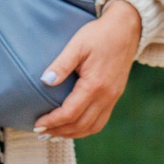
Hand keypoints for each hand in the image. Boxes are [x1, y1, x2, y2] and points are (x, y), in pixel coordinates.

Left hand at [33, 0, 141, 139]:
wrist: (126, 28)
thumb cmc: (99, 34)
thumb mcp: (77, 45)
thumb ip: (61, 64)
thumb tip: (45, 81)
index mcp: (95, 85)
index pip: (70, 113)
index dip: (52, 121)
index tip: (37, 123)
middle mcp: (106, 96)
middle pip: (80, 125)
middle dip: (59, 131)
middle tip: (40, 132)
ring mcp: (113, 98)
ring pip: (92, 127)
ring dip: (72, 134)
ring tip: (53, 134)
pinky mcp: (115, 96)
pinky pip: (100, 121)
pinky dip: (85, 129)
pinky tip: (73, 127)